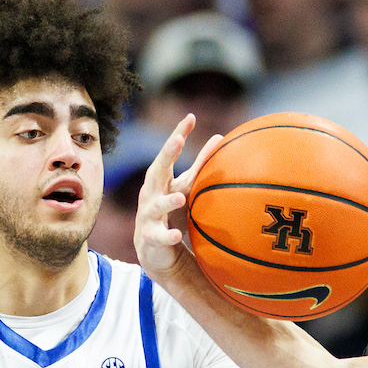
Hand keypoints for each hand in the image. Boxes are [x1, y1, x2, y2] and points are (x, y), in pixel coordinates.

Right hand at [134, 114, 221, 280]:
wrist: (155, 249)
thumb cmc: (173, 211)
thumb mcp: (187, 186)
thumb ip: (201, 164)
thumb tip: (220, 137)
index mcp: (161, 179)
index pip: (169, 153)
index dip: (178, 135)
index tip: (190, 118)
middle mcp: (150, 194)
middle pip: (156, 171)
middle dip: (166, 155)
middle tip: (178, 140)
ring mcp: (148, 216)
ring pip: (156, 206)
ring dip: (167, 201)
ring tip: (180, 198)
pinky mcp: (150, 238)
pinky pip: (159, 236)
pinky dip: (168, 236)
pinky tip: (178, 235)